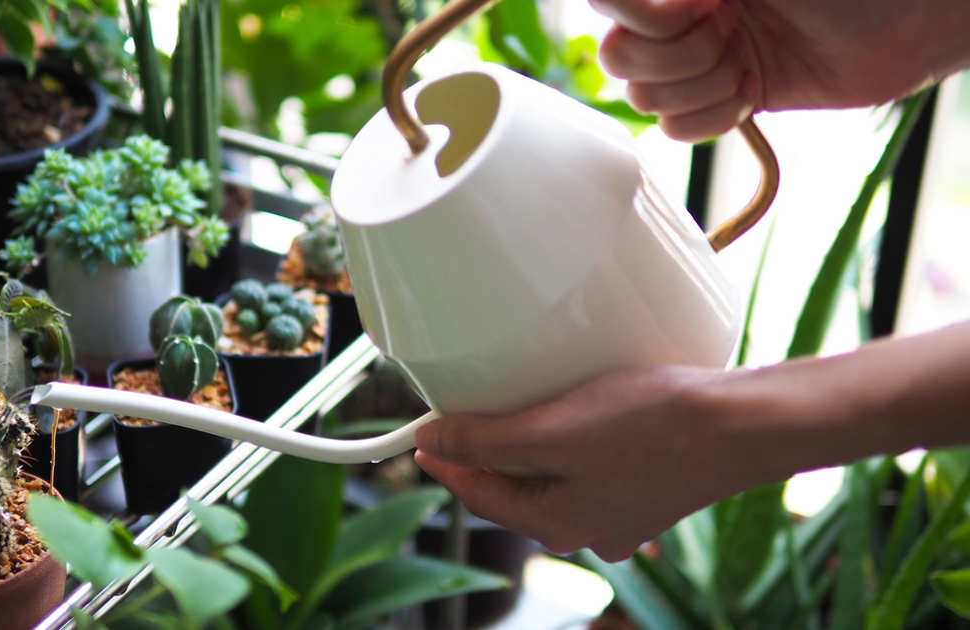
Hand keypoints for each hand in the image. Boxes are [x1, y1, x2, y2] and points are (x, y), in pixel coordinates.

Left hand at [413, 365, 772, 560]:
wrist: (744, 423)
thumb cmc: (652, 429)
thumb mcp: (552, 432)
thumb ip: (486, 441)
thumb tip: (430, 441)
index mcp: (558, 524)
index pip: (478, 494)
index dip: (444, 459)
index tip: (419, 430)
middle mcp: (590, 526)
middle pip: (515, 486)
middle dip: (489, 449)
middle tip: (468, 408)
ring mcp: (624, 508)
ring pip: (555, 473)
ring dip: (533, 441)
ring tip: (521, 400)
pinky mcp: (651, 481)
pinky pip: (593, 461)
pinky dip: (576, 437)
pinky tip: (582, 409)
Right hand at [589, 0, 969, 140]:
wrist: (906, 25)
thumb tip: (616, 2)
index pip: (606, 2)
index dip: (634, 16)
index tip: (689, 11)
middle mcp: (683, 15)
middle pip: (618, 58)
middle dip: (672, 59)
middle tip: (727, 37)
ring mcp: (701, 59)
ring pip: (647, 99)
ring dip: (703, 89)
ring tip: (747, 65)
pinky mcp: (723, 100)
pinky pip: (678, 130)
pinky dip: (715, 118)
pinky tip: (750, 96)